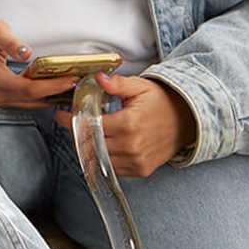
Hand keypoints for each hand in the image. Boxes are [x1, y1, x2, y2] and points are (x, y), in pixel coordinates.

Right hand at [0, 13, 76, 108]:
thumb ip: (10, 42)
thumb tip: (27, 53)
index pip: (30, 89)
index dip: (53, 86)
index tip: (73, 79)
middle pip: (33, 100)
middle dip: (57, 93)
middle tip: (83, 85)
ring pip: (29, 102)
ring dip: (50, 95)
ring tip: (73, 86)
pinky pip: (23, 98)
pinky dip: (40, 93)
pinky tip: (55, 85)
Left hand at [52, 74, 198, 178]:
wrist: (186, 121)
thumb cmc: (161, 102)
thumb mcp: (140, 87)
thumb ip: (117, 84)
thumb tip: (97, 78)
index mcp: (128, 124)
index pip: (89, 126)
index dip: (72, 120)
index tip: (61, 114)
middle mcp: (131, 146)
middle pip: (90, 144)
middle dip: (77, 133)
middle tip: (72, 123)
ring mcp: (136, 161)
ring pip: (99, 159)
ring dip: (88, 148)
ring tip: (86, 134)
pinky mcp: (140, 170)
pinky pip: (113, 169)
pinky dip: (103, 159)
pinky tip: (101, 145)